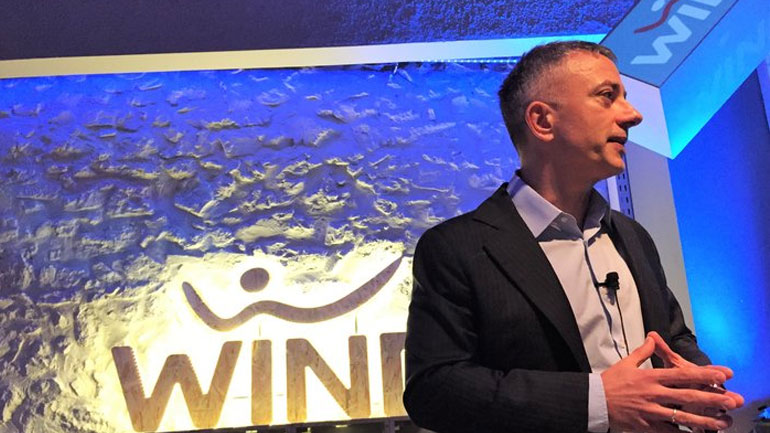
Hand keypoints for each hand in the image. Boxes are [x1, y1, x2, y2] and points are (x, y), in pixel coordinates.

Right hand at [601, 334, 738, 432]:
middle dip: (712, 398)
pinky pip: (669, 432)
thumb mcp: (626, 363)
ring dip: (705, 420)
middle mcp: (654, 393)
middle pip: (688, 396)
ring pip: (682, 417)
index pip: (682, 374)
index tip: (722, 375)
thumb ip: (643, 351)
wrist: (594, 400)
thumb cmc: (610, 382)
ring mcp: (651, 411)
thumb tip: (652, 337)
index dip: (704, 374)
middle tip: (732, 400)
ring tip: (723, 422)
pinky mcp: (646, 426)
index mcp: (651, 377)